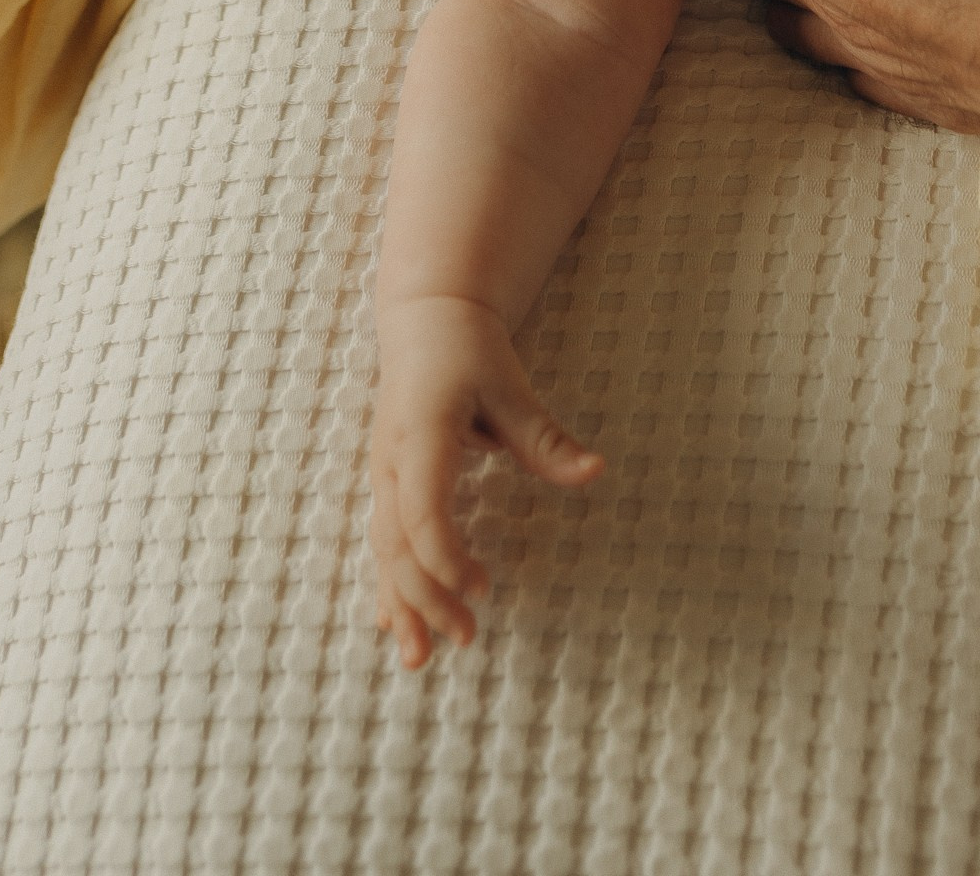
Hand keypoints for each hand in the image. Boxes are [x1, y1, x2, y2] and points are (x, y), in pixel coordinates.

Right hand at [371, 295, 603, 668]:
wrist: (425, 319)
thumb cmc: (468, 348)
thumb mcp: (511, 384)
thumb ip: (545, 437)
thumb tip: (595, 473)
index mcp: (419, 434)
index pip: (422, 511)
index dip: (447, 557)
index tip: (481, 588)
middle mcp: (391, 461)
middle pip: (397, 544)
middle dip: (427, 597)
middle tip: (468, 637)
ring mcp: (383, 475)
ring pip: (384, 551)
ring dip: (402, 605)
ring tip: (420, 661)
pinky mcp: (388, 483)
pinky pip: (384, 543)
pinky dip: (390, 586)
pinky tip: (393, 626)